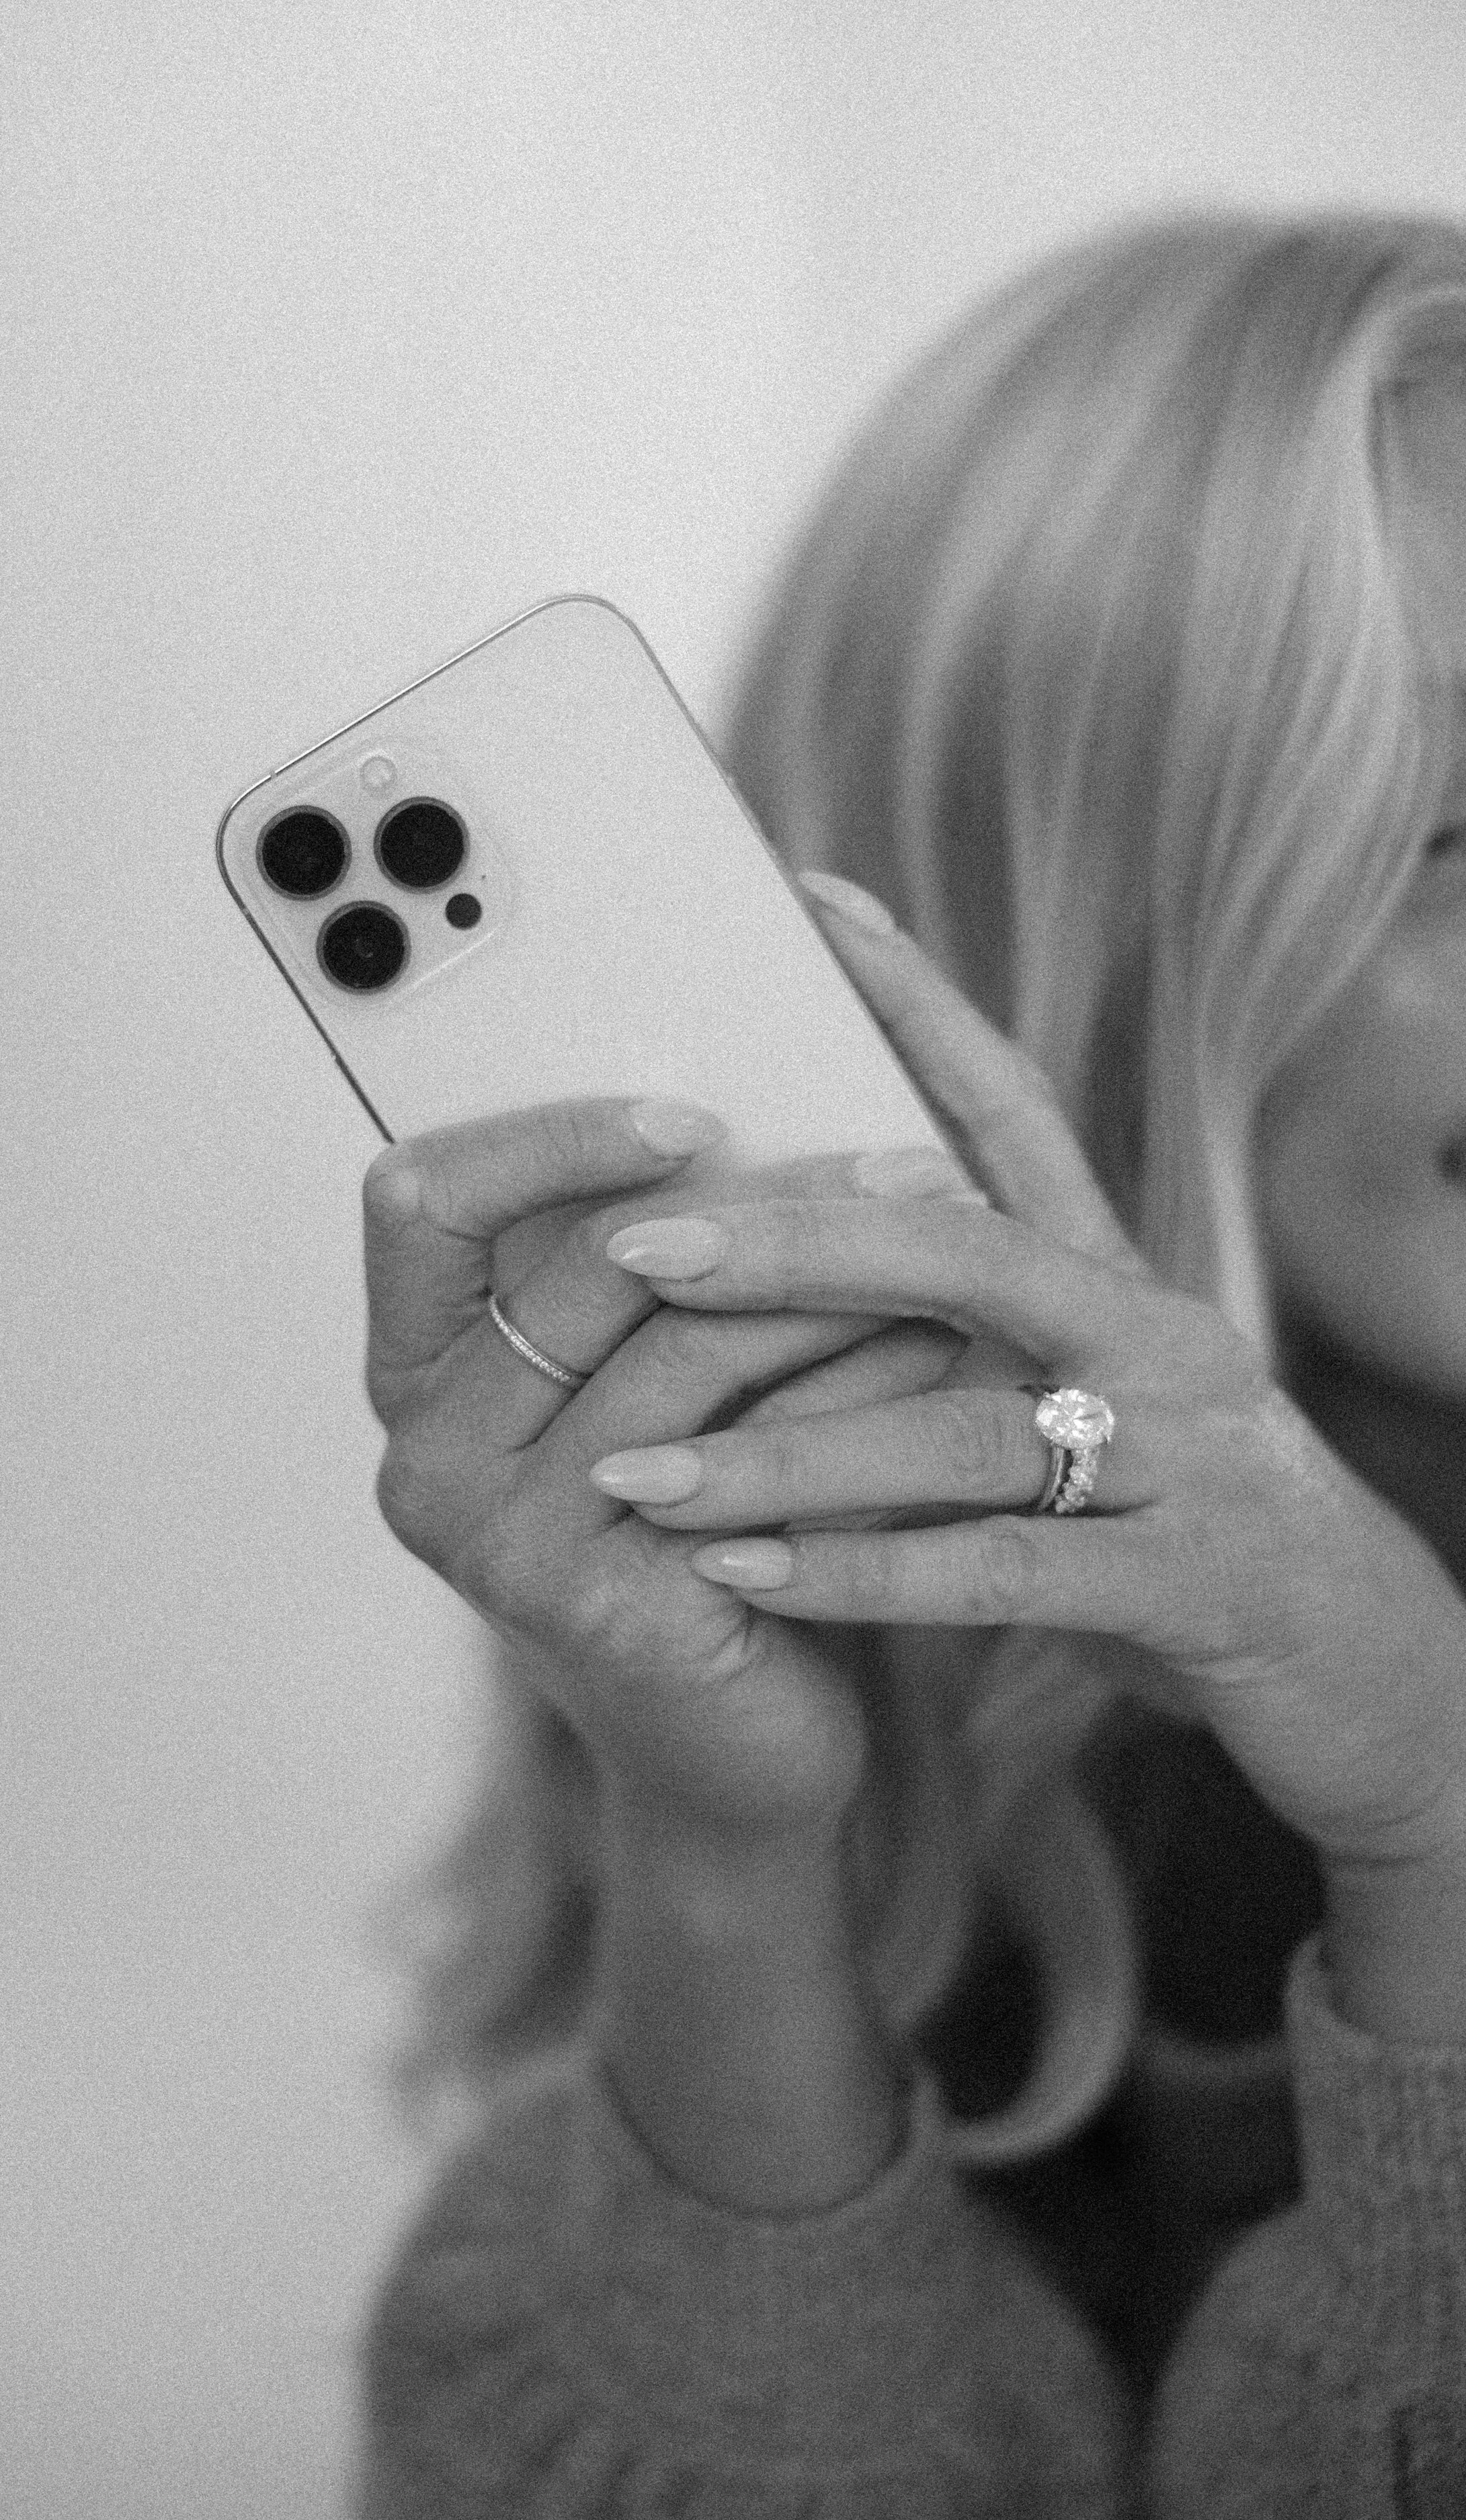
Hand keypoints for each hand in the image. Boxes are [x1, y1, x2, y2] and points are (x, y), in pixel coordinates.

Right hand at [363, 1094, 958, 1851]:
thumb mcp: (656, 1387)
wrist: (735, 1750)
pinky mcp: (599, 1605)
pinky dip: (853, 1387)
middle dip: (771, 1202)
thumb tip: (780, 1089)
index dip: (548, 1138)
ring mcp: (500, 1541)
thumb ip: (660, 1272)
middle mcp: (425, 1457)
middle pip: (588, 1265)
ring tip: (956, 1241)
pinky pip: (748, 1453)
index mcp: (415, 1376)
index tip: (695, 1113)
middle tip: (912, 1164)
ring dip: (838, 1285)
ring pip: (684, 1349)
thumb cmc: (705, 1533)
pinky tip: (946, 1351)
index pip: (422, 1202)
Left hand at [590, 890, 1465, 1879]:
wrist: (1387, 1679)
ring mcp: (1185, 1459)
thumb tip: (812, 1268)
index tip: (812, 900)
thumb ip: (975, 1351)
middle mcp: (1159, 1339)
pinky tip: (743, 1579)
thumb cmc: (1194, 1538)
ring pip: (957, 1431)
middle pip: (960, 1247)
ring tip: (635, 1476)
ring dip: (784, 1456)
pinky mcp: (1195, 1585)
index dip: (918, 1000)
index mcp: (1123, 1283)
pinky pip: (998, 1574)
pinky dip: (862, 1575)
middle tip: (635, 1248)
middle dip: (788, 1244)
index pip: (1015, 1107)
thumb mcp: (1095, 1416)